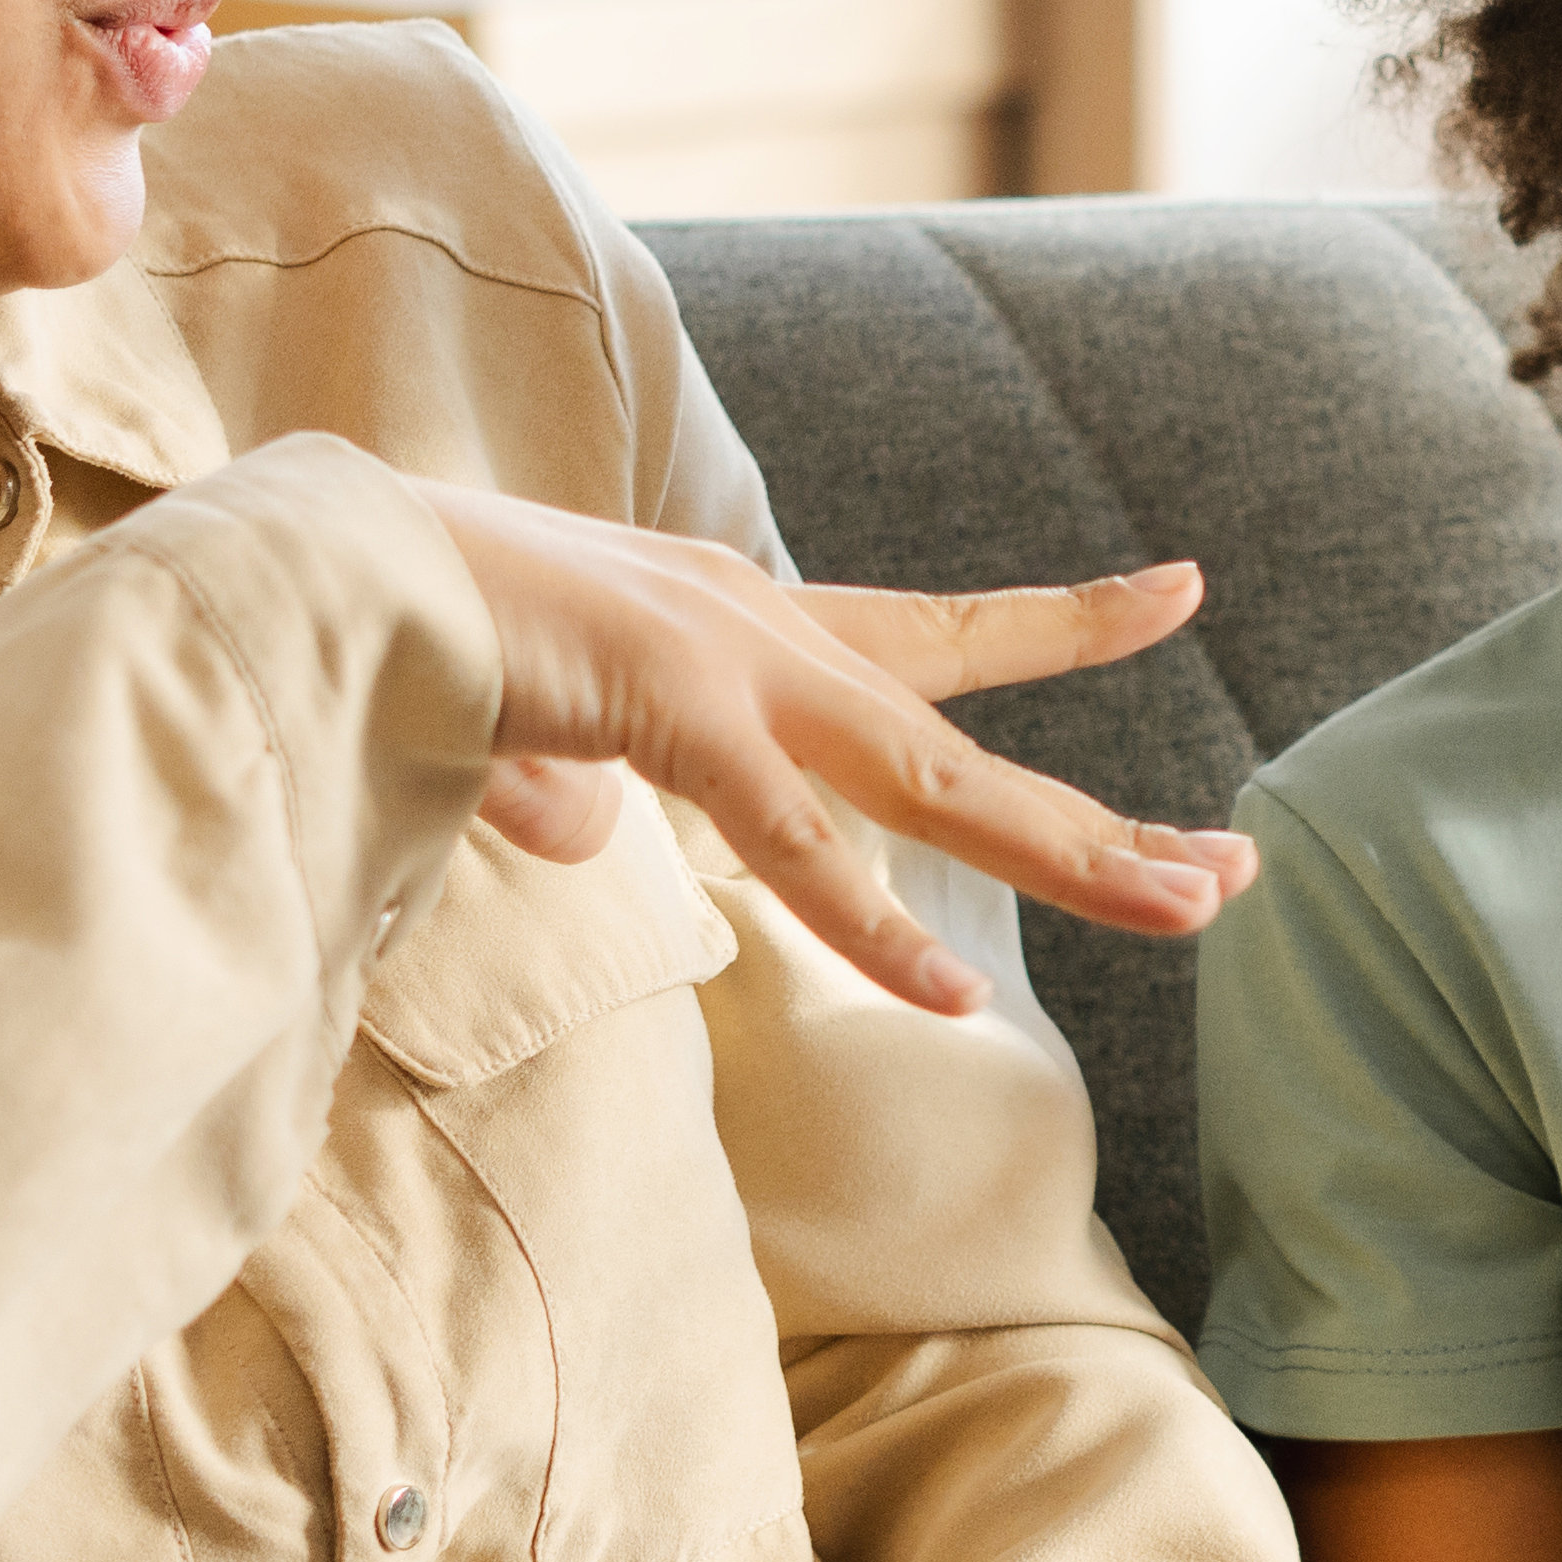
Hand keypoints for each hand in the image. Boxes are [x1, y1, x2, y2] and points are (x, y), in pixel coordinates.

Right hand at [401, 488, 1257, 1014]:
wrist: (323, 570)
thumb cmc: (416, 640)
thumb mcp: (532, 735)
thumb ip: (578, 792)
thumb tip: (585, 837)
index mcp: (746, 631)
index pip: (937, 631)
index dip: (1062, 620)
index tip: (1180, 588)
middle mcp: (768, 633)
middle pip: (971, 744)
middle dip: (1107, 823)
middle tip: (1238, 871)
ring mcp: (730, 664)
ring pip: (935, 784)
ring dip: (1070, 857)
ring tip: (1190, 910)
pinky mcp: (672, 707)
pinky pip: (795, 839)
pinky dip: (875, 922)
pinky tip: (956, 991)